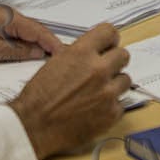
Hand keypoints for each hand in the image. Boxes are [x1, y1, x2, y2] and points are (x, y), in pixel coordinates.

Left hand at [0, 5, 61, 63]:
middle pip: (36, 31)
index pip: (40, 31)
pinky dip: (26, 44)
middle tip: (61, 60)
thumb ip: (16, 51)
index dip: (54, 43)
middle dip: (50, 44)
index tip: (64, 54)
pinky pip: (17, 35)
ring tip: (50, 60)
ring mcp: (3, 20)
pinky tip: (29, 54)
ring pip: (28, 33)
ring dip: (39, 45)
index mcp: (10, 18)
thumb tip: (37, 53)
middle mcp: (9, 16)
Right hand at [8, 22, 130, 159]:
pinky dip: (111, 107)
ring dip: (114, 84)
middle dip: (114, 61)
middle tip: (105, 69)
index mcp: (82, 54)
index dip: (109, 39)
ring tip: (99, 92)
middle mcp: (98, 70)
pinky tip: (96, 109)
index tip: (109, 44)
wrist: (34, 126)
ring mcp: (107, 93)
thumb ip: (78, 55)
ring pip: (125, 80)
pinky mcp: (111, 114)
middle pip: (123, 55)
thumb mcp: (55, 63)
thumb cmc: (38, 98)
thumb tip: (92, 52)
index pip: (109, 32)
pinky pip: (120, 104)